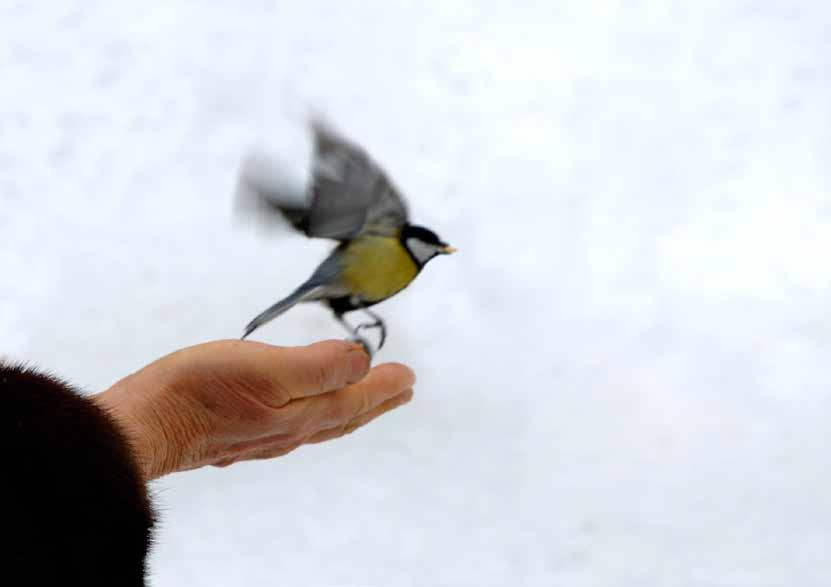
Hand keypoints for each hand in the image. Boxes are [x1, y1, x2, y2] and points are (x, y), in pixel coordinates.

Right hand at [94, 339, 414, 479]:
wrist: (143, 424)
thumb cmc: (200, 392)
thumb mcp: (268, 369)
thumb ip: (319, 367)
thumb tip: (361, 361)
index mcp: (300, 415)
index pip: (355, 399)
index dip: (384, 386)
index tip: (409, 375)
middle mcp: (288, 431)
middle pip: (344, 415)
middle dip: (375, 401)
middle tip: (401, 390)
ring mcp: (264, 436)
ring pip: (321, 422)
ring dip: (349, 408)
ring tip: (365, 400)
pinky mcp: (240, 433)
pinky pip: (296, 425)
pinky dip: (316, 415)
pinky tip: (305, 413)